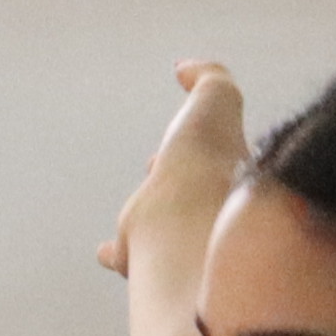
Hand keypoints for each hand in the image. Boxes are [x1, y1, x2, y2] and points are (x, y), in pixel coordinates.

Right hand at [101, 58, 248, 282]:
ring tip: (131, 221)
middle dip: (171, 175)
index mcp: (227, 174)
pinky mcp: (154, 266)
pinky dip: (122, 254)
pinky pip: (135, 259)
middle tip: (154, 166)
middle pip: (189, 189)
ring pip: (163, 228)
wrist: (192, 224)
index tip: (174, 140)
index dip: (193, 141)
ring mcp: (181, 242)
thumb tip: (186, 69)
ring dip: (149, 218)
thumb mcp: (217, 100)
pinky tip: (109, 254)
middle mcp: (210, 212)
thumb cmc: (206, 162)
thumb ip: (207, 78)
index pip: (212, 155)